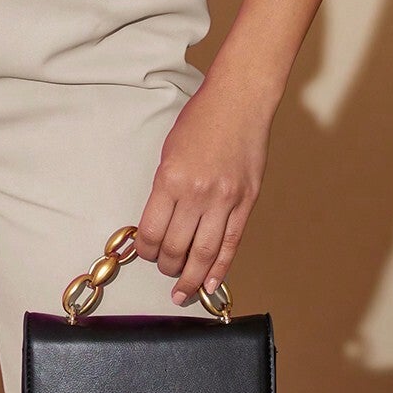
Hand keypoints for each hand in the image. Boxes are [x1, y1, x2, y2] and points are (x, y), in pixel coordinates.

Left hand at [132, 77, 271, 305]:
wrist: (239, 102)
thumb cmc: (201, 120)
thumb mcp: (170, 152)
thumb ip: (165, 189)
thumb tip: (159, 224)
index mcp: (171, 179)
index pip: (152, 232)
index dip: (145, 251)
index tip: (145, 253)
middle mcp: (198, 194)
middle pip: (176, 247)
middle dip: (166, 266)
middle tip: (164, 270)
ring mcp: (225, 200)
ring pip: (205, 254)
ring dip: (191, 277)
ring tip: (183, 290)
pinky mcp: (247, 202)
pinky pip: (231, 243)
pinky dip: (221, 267)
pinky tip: (211, 283)